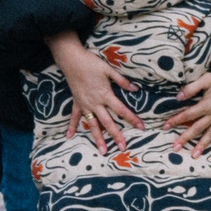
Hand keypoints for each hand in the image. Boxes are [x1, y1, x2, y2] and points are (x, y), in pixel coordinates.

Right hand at [49, 31, 137, 147]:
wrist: (72, 60)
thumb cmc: (91, 63)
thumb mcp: (108, 70)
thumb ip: (122, 81)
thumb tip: (135, 89)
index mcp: (105, 95)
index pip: (121, 110)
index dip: (132, 119)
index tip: (141, 127)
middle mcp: (95, 103)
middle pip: (108, 122)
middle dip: (116, 135)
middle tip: (123, 147)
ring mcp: (85, 104)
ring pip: (92, 124)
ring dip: (98, 138)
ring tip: (103, 150)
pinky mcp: (76, 102)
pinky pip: (74, 117)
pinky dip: (71, 126)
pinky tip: (69, 137)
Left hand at [164, 65, 210, 155]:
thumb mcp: (205, 79)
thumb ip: (191, 88)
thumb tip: (178, 98)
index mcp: (207, 105)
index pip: (188, 115)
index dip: (176, 120)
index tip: (165, 126)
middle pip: (197, 128)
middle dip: (185, 138)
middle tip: (175, 148)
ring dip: (202, 145)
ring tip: (195, 155)